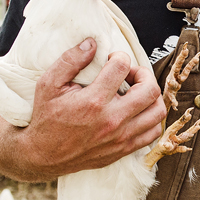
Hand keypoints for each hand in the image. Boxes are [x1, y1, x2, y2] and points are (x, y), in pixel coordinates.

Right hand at [0, 40, 165, 180]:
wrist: (43, 155)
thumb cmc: (46, 118)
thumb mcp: (48, 84)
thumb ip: (69, 61)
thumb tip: (92, 43)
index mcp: (93, 101)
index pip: (122, 66)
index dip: (119, 56)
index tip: (111, 60)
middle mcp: (112, 120)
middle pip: (149, 89)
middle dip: (143, 73)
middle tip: (130, 73)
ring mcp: (120, 137)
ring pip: (157, 111)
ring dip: (151, 96)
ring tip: (137, 91)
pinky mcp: (123, 149)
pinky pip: (153, 133)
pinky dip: (151, 118)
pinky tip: (137, 110)